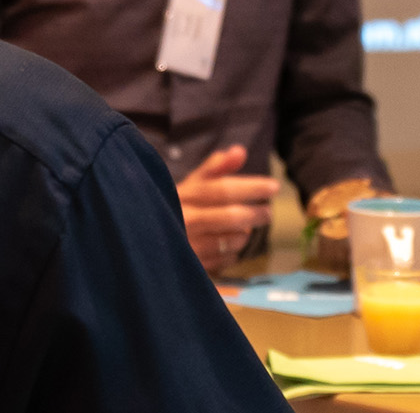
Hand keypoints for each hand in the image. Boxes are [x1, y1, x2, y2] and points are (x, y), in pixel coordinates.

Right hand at [177, 145, 279, 273]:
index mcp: (183, 196)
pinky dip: (233, 252)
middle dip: (255, 214)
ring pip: (231, 241)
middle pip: (230, 217)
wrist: (146, 235)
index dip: (251, 187)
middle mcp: (184, 221)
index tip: (274, 186)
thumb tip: (240, 151)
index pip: (222, 190)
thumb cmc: (177, 206)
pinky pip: (225, 260)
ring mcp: (187, 247)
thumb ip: (216, 167)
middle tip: (267, 212)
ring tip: (244, 228)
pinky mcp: (192, 267)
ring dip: (244, 235)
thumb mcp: (191, 184)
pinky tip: (228, 244)